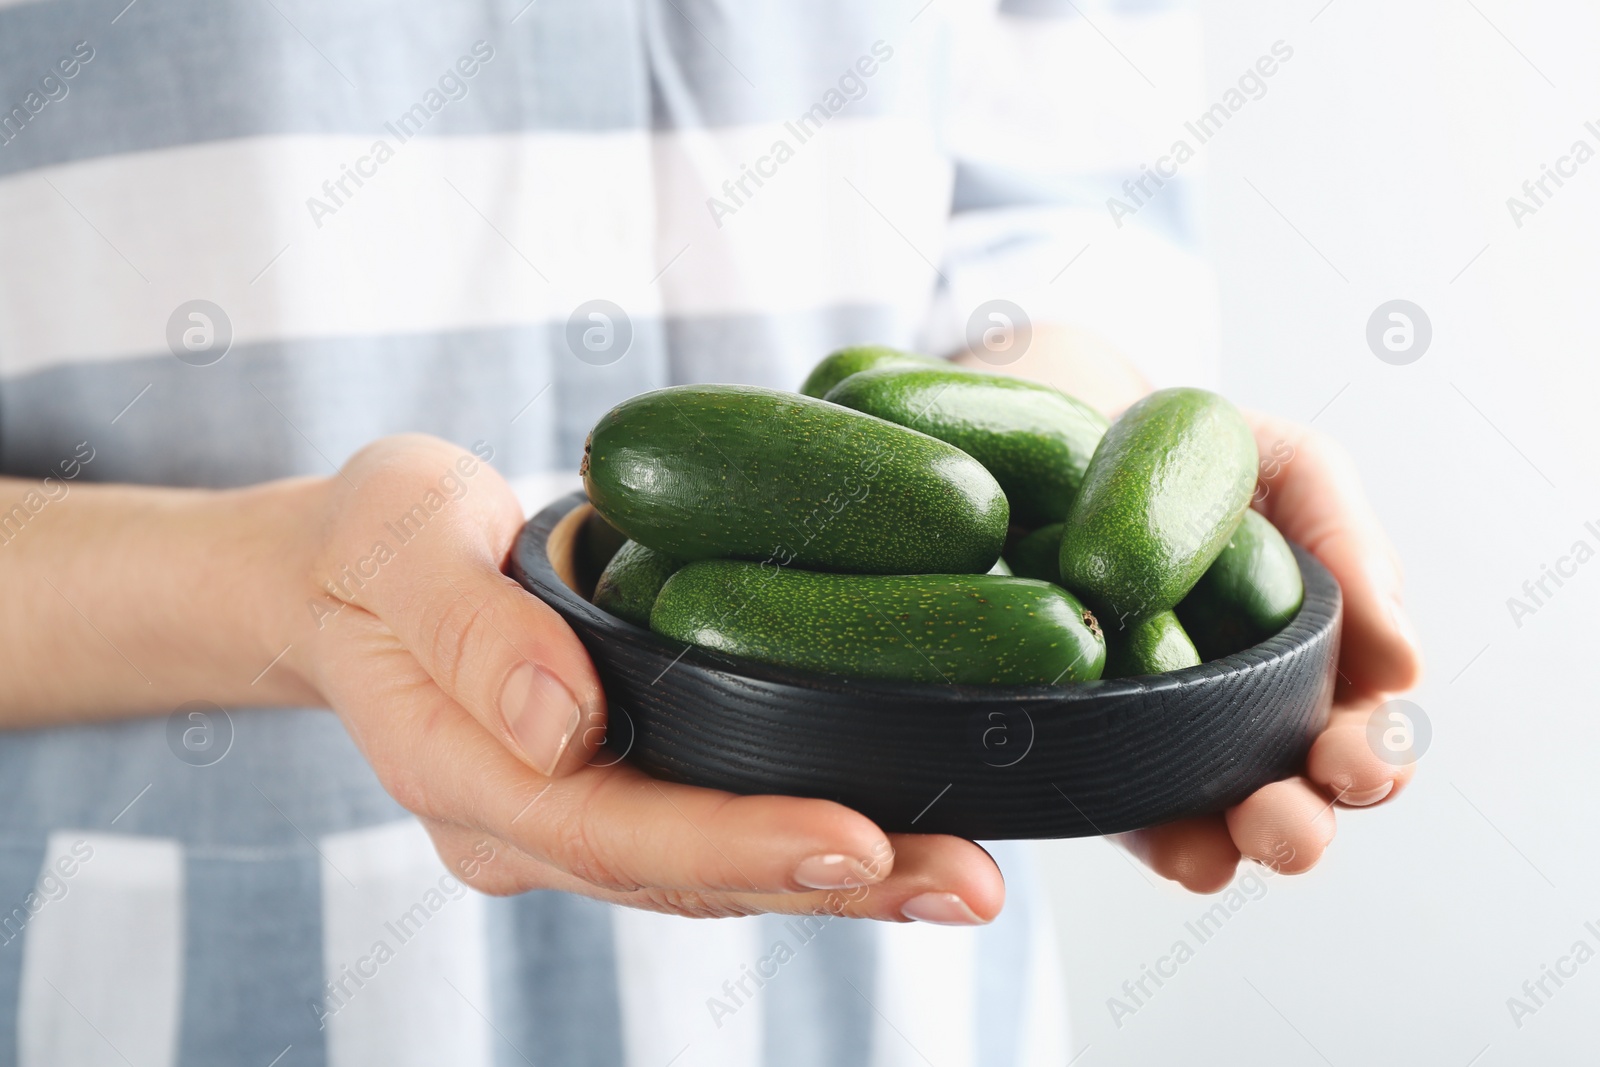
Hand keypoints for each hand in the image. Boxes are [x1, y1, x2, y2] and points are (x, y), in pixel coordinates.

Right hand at [273, 435, 1003, 922]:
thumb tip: (562, 722)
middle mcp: (518, 825)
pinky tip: (899, 842)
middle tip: (965, 884)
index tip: (856, 840)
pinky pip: (712, 840)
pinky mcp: (610, 798)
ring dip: (843, 885)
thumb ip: (470, 627)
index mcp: (457, 769)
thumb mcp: (398, 538)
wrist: (345, 576)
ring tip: (962, 880)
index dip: (735, 845)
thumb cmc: (374, 542)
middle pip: (682, 881)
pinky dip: (805, 847)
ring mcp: (565, 824)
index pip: (608, 830)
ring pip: (709, 879)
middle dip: (828, 886)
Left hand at [1117, 413, 1423, 889]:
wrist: (1069, 438)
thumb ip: (1349, 543)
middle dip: (1301, 825)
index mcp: (1315, 668)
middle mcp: (1245, 721)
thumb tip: (1404, 663)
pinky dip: (1148, 835)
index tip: (1352, 755)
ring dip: (1228, 847)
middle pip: (1292, 801)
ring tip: (1228, 845)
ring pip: (1210, 827)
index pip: (1361, 736)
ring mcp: (1161, 744)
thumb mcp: (1292, 469)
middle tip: (1290, 819)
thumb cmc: (1203, 460)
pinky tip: (1170, 845)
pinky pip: (1116, 811)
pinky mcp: (1081, 752)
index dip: (1372, 759)